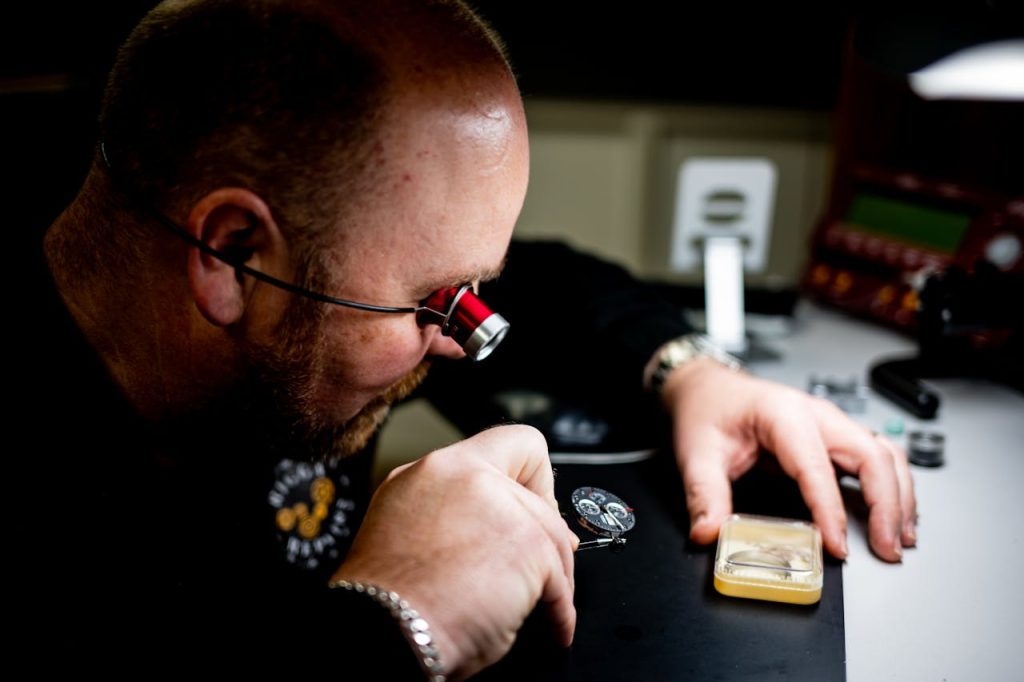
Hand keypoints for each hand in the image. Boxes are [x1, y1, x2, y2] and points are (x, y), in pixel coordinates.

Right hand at [332, 425, 578, 679]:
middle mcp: (467, 475)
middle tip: (536, 568)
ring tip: (539, 607)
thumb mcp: (405, 528)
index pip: (513, 443)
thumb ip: (455, 510)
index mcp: (435, 470)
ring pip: (555, 536)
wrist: (383, 632)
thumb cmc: (389, 602)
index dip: (532, 480)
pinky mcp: (527, 543)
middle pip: (538, 497)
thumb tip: (498, 526)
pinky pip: (561, 578)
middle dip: (543, 538)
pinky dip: (560, 610)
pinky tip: (550, 627)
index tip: (526, 509)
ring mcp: (500, 505)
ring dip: (552, 577)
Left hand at [662, 358, 915, 561]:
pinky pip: (878, 457)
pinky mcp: (835, 437)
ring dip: (900, 496)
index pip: (816, 467)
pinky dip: (894, 486)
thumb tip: (709, 532)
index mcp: (782, 414)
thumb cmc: (707, 412)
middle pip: (870, 455)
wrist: (709, 389)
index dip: (830, 510)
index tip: (837, 546)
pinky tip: (896, 516)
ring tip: (901, 538)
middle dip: (887, 504)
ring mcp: (831, 424)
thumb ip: (703, 494)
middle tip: (886, 549)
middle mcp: (816, 415)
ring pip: (884, 454)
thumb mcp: (696, 452)